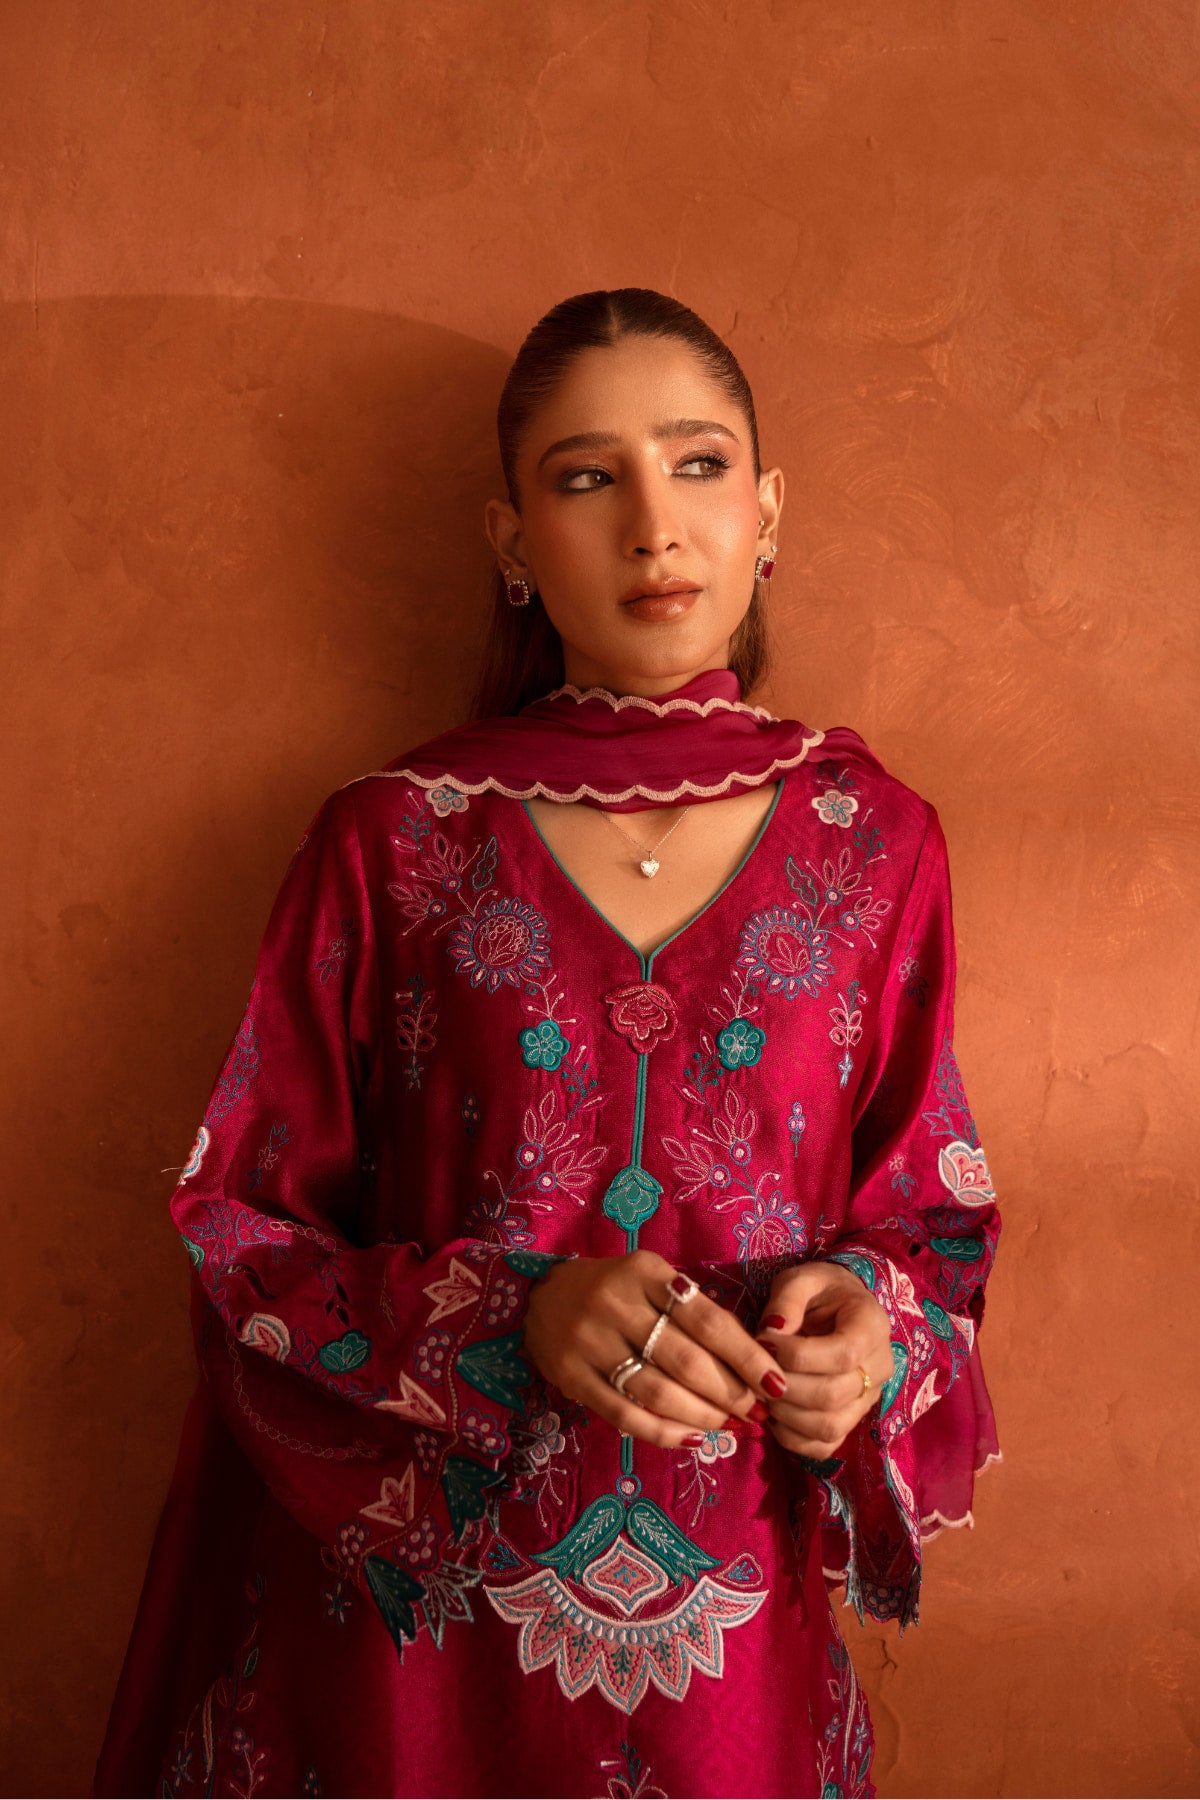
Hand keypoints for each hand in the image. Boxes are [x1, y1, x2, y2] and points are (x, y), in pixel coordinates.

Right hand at [522, 1250, 789, 1449]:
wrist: (540, 1295)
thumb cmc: (615, 1289)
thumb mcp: (653, 1280)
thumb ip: (695, 1311)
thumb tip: (753, 1362)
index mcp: (646, 1272)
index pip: (709, 1319)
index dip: (747, 1356)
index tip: (776, 1383)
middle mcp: (616, 1303)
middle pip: (687, 1360)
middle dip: (730, 1393)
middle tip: (755, 1412)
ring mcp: (589, 1340)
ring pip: (658, 1391)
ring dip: (702, 1415)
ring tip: (728, 1426)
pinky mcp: (571, 1375)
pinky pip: (624, 1413)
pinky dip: (664, 1432)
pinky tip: (692, 1439)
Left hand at [755, 1260, 893, 1458]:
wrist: (838, 1308)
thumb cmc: (818, 1291)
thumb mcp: (801, 1279)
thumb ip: (787, 1299)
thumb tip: (772, 1332)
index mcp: (872, 1326)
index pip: (844, 1355)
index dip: (798, 1355)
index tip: (765, 1341)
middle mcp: (879, 1368)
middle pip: (834, 1395)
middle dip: (785, 1386)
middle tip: (756, 1370)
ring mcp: (867, 1400)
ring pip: (829, 1426)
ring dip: (785, 1414)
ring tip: (762, 1390)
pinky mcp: (850, 1421)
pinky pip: (823, 1446)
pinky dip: (791, 1438)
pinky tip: (772, 1413)